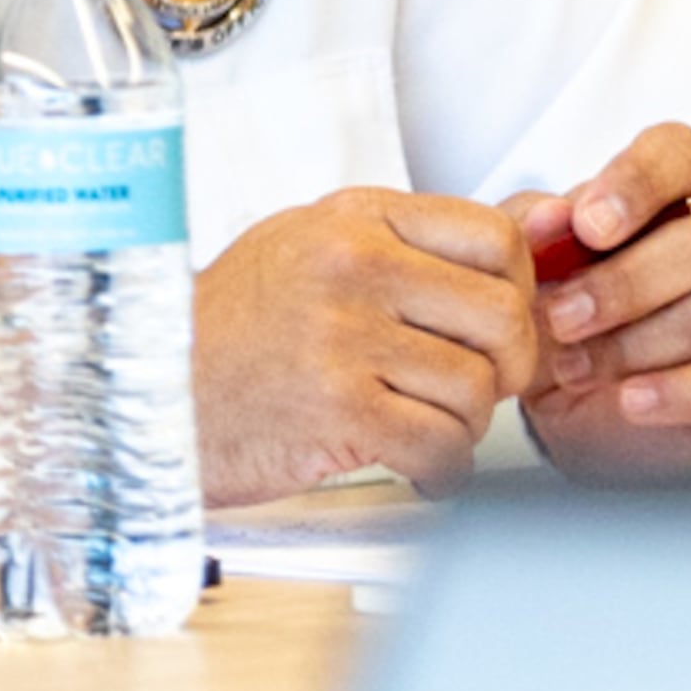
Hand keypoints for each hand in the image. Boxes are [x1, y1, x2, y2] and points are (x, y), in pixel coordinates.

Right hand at [193, 189, 541, 503]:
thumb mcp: (315, 248)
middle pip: (503, 315)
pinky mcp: (337, 410)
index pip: (494, 236)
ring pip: (477, 389)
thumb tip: (541, 225)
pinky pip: (444, 447)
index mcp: (352, 218)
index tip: (494, 323)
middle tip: (473, 389)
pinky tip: (416, 467)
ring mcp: (342, 336)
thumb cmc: (232, 326)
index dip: (517, 289)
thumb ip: (414, 243)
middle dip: (505, 368)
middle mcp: (351, 266)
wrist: (148, 389)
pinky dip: (444, 472)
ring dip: (464, 425)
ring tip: (421, 426)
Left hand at [516, 124, 690, 479]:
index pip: (680, 154)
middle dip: (622, 284)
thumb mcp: (525, 259)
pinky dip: (678, 391)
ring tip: (570, 367)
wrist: (562, 398)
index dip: (638, 182)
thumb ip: (531, 226)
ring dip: (630, 344)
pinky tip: (630, 400)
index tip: (587, 227)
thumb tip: (554, 215)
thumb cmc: (553, 305)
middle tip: (559, 317)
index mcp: (672, 192)